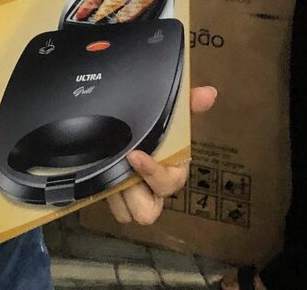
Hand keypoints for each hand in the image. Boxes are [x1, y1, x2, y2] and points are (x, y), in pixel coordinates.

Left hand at [107, 85, 216, 224]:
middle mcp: (153, 190)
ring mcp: (133, 197)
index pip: (167, 185)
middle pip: (147, 212)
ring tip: (107, 169)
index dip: (152, 173)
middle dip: (131, 193)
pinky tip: (97, 172)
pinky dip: (102, 194)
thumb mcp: (170, 116)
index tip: (134, 155)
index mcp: (171, 172)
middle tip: (119, 170)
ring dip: (115, 194)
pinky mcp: (113, 198)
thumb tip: (210, 92)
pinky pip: (109, 207)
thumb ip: (188, 103)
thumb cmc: (156, 130)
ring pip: (125, 214)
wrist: (125, 132)